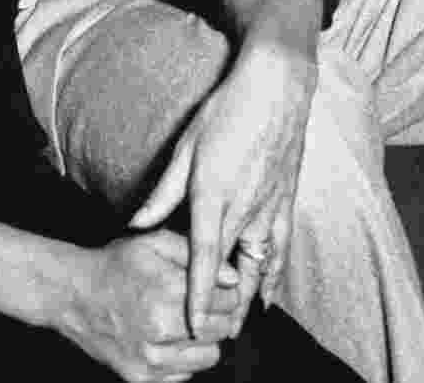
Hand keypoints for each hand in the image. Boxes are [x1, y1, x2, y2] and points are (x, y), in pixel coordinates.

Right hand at [57, 229, 239, 381]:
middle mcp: (159, 327)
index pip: (226, 301)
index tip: (221, 288)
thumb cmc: (118, 265)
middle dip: (219, 316)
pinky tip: (170, 340)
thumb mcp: (153, 242)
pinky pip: (185, 375)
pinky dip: (184, 359)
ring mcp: (150, 358)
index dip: (227, 292)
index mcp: (165, 289)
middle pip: (221, 330)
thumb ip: (195, 254)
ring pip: (209, 357)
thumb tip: (233, 278)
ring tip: (187, 323)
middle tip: (206, 305)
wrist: (75, 296)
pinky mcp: (142, 378)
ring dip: (205, 340)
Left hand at [129, 40, 316, 336]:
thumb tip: (137, 221)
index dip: (197, 297)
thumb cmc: (226, 110)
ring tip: (235, 326)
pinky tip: (268, 295)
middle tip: (208, 337)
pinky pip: (281, 249)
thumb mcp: (186, 146)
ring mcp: (269, 207)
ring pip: (258, 267)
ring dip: (246, 299)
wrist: (276, 87)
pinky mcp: (286, 201)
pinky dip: (274, 276)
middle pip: (231, 272)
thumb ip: (164, 192)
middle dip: (220, 308)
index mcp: (214, 196)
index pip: (203, 260)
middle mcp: (244, 209)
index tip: (191, 326)